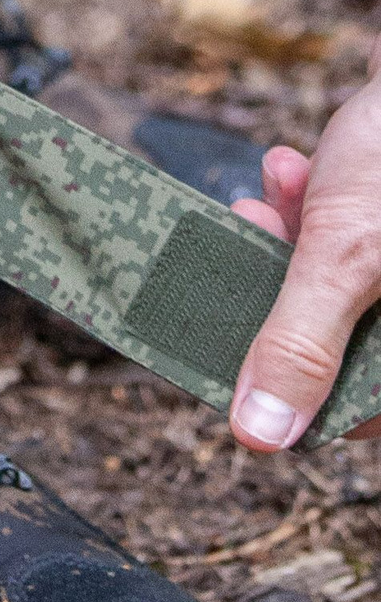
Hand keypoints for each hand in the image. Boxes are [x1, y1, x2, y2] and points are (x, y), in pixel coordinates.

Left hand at [229, 39, 380, 448]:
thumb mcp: (344, 257)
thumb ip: (300, 343)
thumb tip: (261, 434)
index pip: (357, 410)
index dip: (292, 386)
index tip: (234, 351)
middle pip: (335, 342)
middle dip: (278, 289)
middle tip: (248, 243)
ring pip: (327, 284)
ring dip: (283, 239)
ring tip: (268, 196)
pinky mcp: (378, 224)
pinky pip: (338, 238)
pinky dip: (305, 205)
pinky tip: (289, 166)